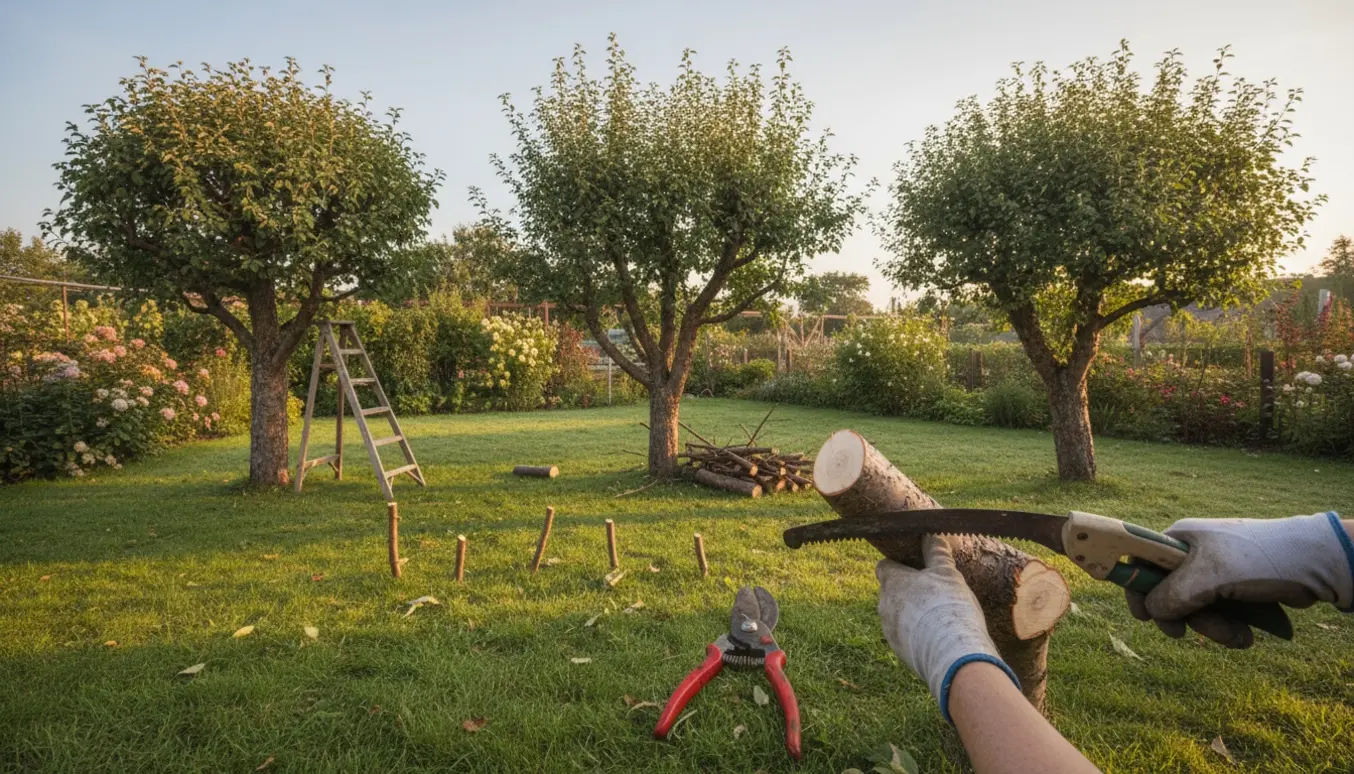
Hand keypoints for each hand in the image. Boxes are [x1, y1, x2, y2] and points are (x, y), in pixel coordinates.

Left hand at [876, 534, 1019, 722]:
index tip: (914, 565)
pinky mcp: (900, 652)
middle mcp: (883, 606)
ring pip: (897, 615)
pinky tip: (939, 635)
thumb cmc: (948, 607)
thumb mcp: (947, 574)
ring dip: (912, 613)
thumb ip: (937, 553)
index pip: (884, 566)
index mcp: (892, 582)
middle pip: (891, 592)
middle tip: (933, 590)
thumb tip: (931, 533)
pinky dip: (918, 634)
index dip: (898, 564)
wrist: (952, 656)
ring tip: (939, 615)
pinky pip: (906, 637)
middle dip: (907, 590)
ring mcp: (889, 631)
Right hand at [1125, 512, 1353, 647]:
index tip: (1145, 618)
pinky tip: (1246, 636)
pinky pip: (1217, 614)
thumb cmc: (1259, 559)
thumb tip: (1151, 611)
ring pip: (1194, 609)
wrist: (1314, 565)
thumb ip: (1174, 593)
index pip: (1141, 562)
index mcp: (1179, 539)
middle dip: (1185, 618)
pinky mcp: (1232, 590)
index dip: (1138, 590)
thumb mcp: (1210, 575)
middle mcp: (1191, 555)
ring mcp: (1213, 573)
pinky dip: (1228, 628)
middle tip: (1188, 635)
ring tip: (1238, 638)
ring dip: (1213, 629)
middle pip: (1167, 593)